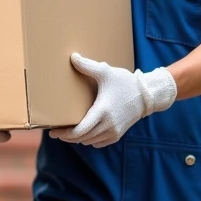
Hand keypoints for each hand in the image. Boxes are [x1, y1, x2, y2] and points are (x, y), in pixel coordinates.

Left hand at [49, 53, 175, 147]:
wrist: (147, 95)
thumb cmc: (126, 82)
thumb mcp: (106, 72)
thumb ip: (88, 66)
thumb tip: (72, 57)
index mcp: (102, 111)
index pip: (80, 130)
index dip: (64, 134)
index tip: (53, 132)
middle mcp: (108, 125)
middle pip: (82, 138)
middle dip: (67, 137)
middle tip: (56, 133)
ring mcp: (114, 132)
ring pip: (89, 142)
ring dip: (78, 139)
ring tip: (68, 132)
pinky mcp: (118, 134)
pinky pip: (99, 143)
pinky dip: (89, 140)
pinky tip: (84, 134)